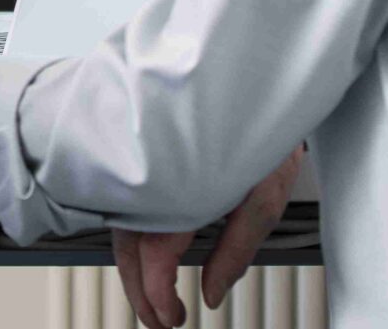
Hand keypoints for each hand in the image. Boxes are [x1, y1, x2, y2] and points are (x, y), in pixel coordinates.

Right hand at [112, 146, 304, 328]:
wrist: (254, 82)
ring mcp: (146, 167)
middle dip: (139, 292)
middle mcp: (153, 177)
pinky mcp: (146, 161)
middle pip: (127, 246)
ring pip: (122, 227)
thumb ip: (236, 248)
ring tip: (154, 300)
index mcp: (180, 188)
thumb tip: (211, 293)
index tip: (170, 318)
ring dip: (133, 269)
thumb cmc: (262, 130)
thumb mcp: (264, 196)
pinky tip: (146, 255)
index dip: (157, 295)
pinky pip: (128, 206)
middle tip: (160, 321)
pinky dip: (133, 238)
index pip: (154, 256)